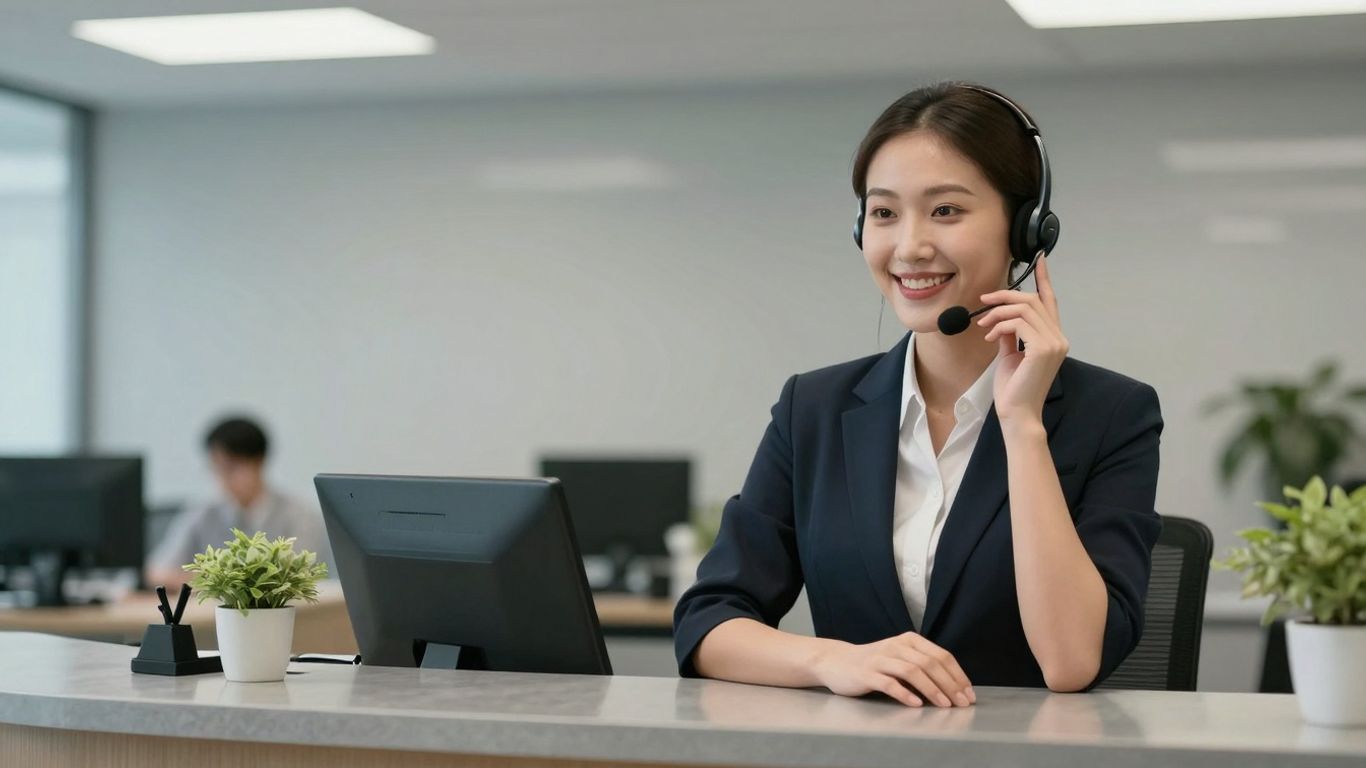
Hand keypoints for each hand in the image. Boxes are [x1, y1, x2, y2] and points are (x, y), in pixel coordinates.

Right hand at [812, 632, 975, 707]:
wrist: (836, 661)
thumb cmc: (874, 663)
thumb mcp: (900, 658)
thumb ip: (922, 666)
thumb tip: (953, 687)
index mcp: (909, 640)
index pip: (941, 655)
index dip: (957, 675)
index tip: (968, 694)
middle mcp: (896, 646)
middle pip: (929, 663)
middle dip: (949, 684)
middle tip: (961, 702)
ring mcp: (880, 659)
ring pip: (912, 671)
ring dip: (932, 689)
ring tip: (944, 704)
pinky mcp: (866, 673)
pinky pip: (888, 683)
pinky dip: (904, 694)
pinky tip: (916, 704)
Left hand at [976, 254, 1067, 427]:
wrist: (1016, 413)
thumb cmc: (1013, 388)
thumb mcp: (1010, 353)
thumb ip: (1011, 333)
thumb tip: (1001, 317)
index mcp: (1053, 337)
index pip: (1050, 301)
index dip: (1044, 279)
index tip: (1040, 259)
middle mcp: (1059, 337)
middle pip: (1032, 300)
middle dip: (1004, 297)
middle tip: (983, 303)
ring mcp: (1054, 342)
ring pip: (1024, 308)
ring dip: (997, 312)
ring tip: (983, 325)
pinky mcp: (1043, 348)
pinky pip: (1018, 323)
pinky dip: (999, 325)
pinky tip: (989, 336)